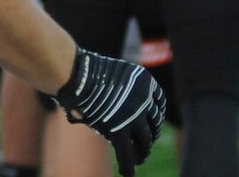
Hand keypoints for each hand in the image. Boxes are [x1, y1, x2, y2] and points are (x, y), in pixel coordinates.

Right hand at [54, 47, 164, 176]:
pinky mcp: (118, 130)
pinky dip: (129, 166)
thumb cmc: (90, 72)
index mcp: (146, 82)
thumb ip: (126, 90)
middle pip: (155, 123)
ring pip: (146, 141)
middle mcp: (144, 99)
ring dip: (144, 152)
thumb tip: (125, 108)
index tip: (152, 123)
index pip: (159, 103)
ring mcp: (133, 116)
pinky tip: (128, 174)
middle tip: (147, 143)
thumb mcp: (117, 75)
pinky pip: (127, 154)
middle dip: (151, 135)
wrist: (79, 76)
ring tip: (140, 159)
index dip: (156, 115)